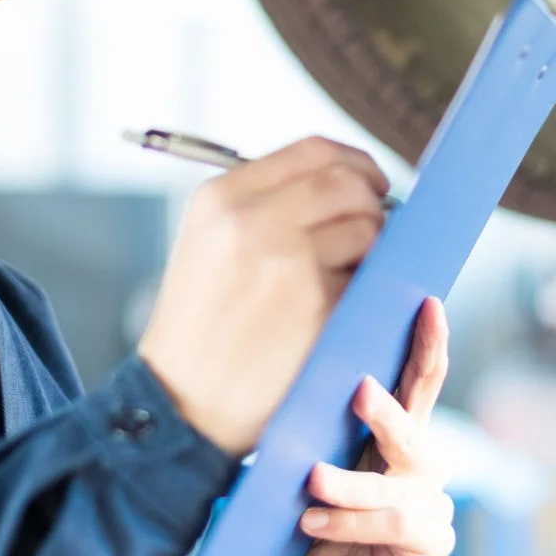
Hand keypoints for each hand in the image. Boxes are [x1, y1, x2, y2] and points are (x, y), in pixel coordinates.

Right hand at [137, 137, 389, 454]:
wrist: (181, 405)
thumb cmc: (202, 328)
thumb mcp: (208, 244)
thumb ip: (266, 204)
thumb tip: (351, 184)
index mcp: (222, 198)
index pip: (314, 150)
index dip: (355, 163)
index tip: (371, 184)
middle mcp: (253, 221)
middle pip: (349, 183)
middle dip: (373, 205)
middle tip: (373, 234)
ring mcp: (288, 263)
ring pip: (369, 229)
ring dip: (373, 252)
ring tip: (346, 280)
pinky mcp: (317, 307)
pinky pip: (369, 281)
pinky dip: (367, 293)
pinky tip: (340, 312)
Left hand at [288, 297, 454, 555]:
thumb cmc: (310, 512)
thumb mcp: (314, 460)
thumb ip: (321, 427)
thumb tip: (298, 378)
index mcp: (398, 433)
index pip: (419, 379)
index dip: (428, 342)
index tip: (427, 304)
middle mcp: (422, 463)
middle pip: (415, 427)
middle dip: (387, 411)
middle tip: (360, 390)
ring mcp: (432, 503)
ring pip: (395, 484)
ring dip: (350, 484)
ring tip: (311, 482)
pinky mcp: (430, 542)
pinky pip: (392, 524)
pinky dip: (348, 523)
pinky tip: (311, 523)